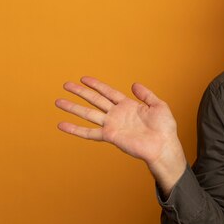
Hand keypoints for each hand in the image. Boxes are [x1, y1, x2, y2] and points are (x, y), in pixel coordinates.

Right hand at [55, 77, 185, 191]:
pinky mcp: (110, 136)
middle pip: (95, 100)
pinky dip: (75, 129)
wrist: (163, 145)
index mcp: (128, 105)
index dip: (96, 85)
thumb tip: (134, 84)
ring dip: (73, 108)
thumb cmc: (165, 128)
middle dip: (80, 92)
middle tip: (66, 85)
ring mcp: (112, 125)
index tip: (83, 78)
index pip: (108, 92)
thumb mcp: (158, 105)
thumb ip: (146, 94)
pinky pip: (89, 132)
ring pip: (88, 113)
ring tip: (58, 101)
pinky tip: (62, 125)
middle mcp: (117, 114)